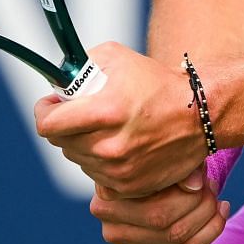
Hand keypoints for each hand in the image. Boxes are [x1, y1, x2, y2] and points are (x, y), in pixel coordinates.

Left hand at [33, 41, 208, 197]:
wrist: (198, 114)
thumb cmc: (156, 82)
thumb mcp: (117, 57)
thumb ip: (81, 65)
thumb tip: (58, 80)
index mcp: (105, 111)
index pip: (48, 124)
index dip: (44, 112)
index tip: (50, 104)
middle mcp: (109, 145)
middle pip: (61, 142)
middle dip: (65, 125)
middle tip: (80, 113)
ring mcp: (119, 170)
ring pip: (78, 159)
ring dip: (83, 143)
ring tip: (105, 127)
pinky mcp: (129, 186)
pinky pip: (97, 176)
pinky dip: (101, 161)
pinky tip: (118, 145)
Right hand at [87, 168, 230, 243]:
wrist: (146, 174)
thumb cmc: (159, 159)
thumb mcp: (170, 153)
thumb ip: (182, 164)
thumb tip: (196, 184)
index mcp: (107, 189)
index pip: (154, 196)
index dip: (188, 187)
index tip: (206, 177)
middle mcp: (106, 218)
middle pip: (162, 220)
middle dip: (199, 205)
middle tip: (214, 187)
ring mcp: (117, 240)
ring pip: (173, 240)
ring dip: (206, 222)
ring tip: (219, 203)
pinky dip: (204, 238)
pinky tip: (219, 218)